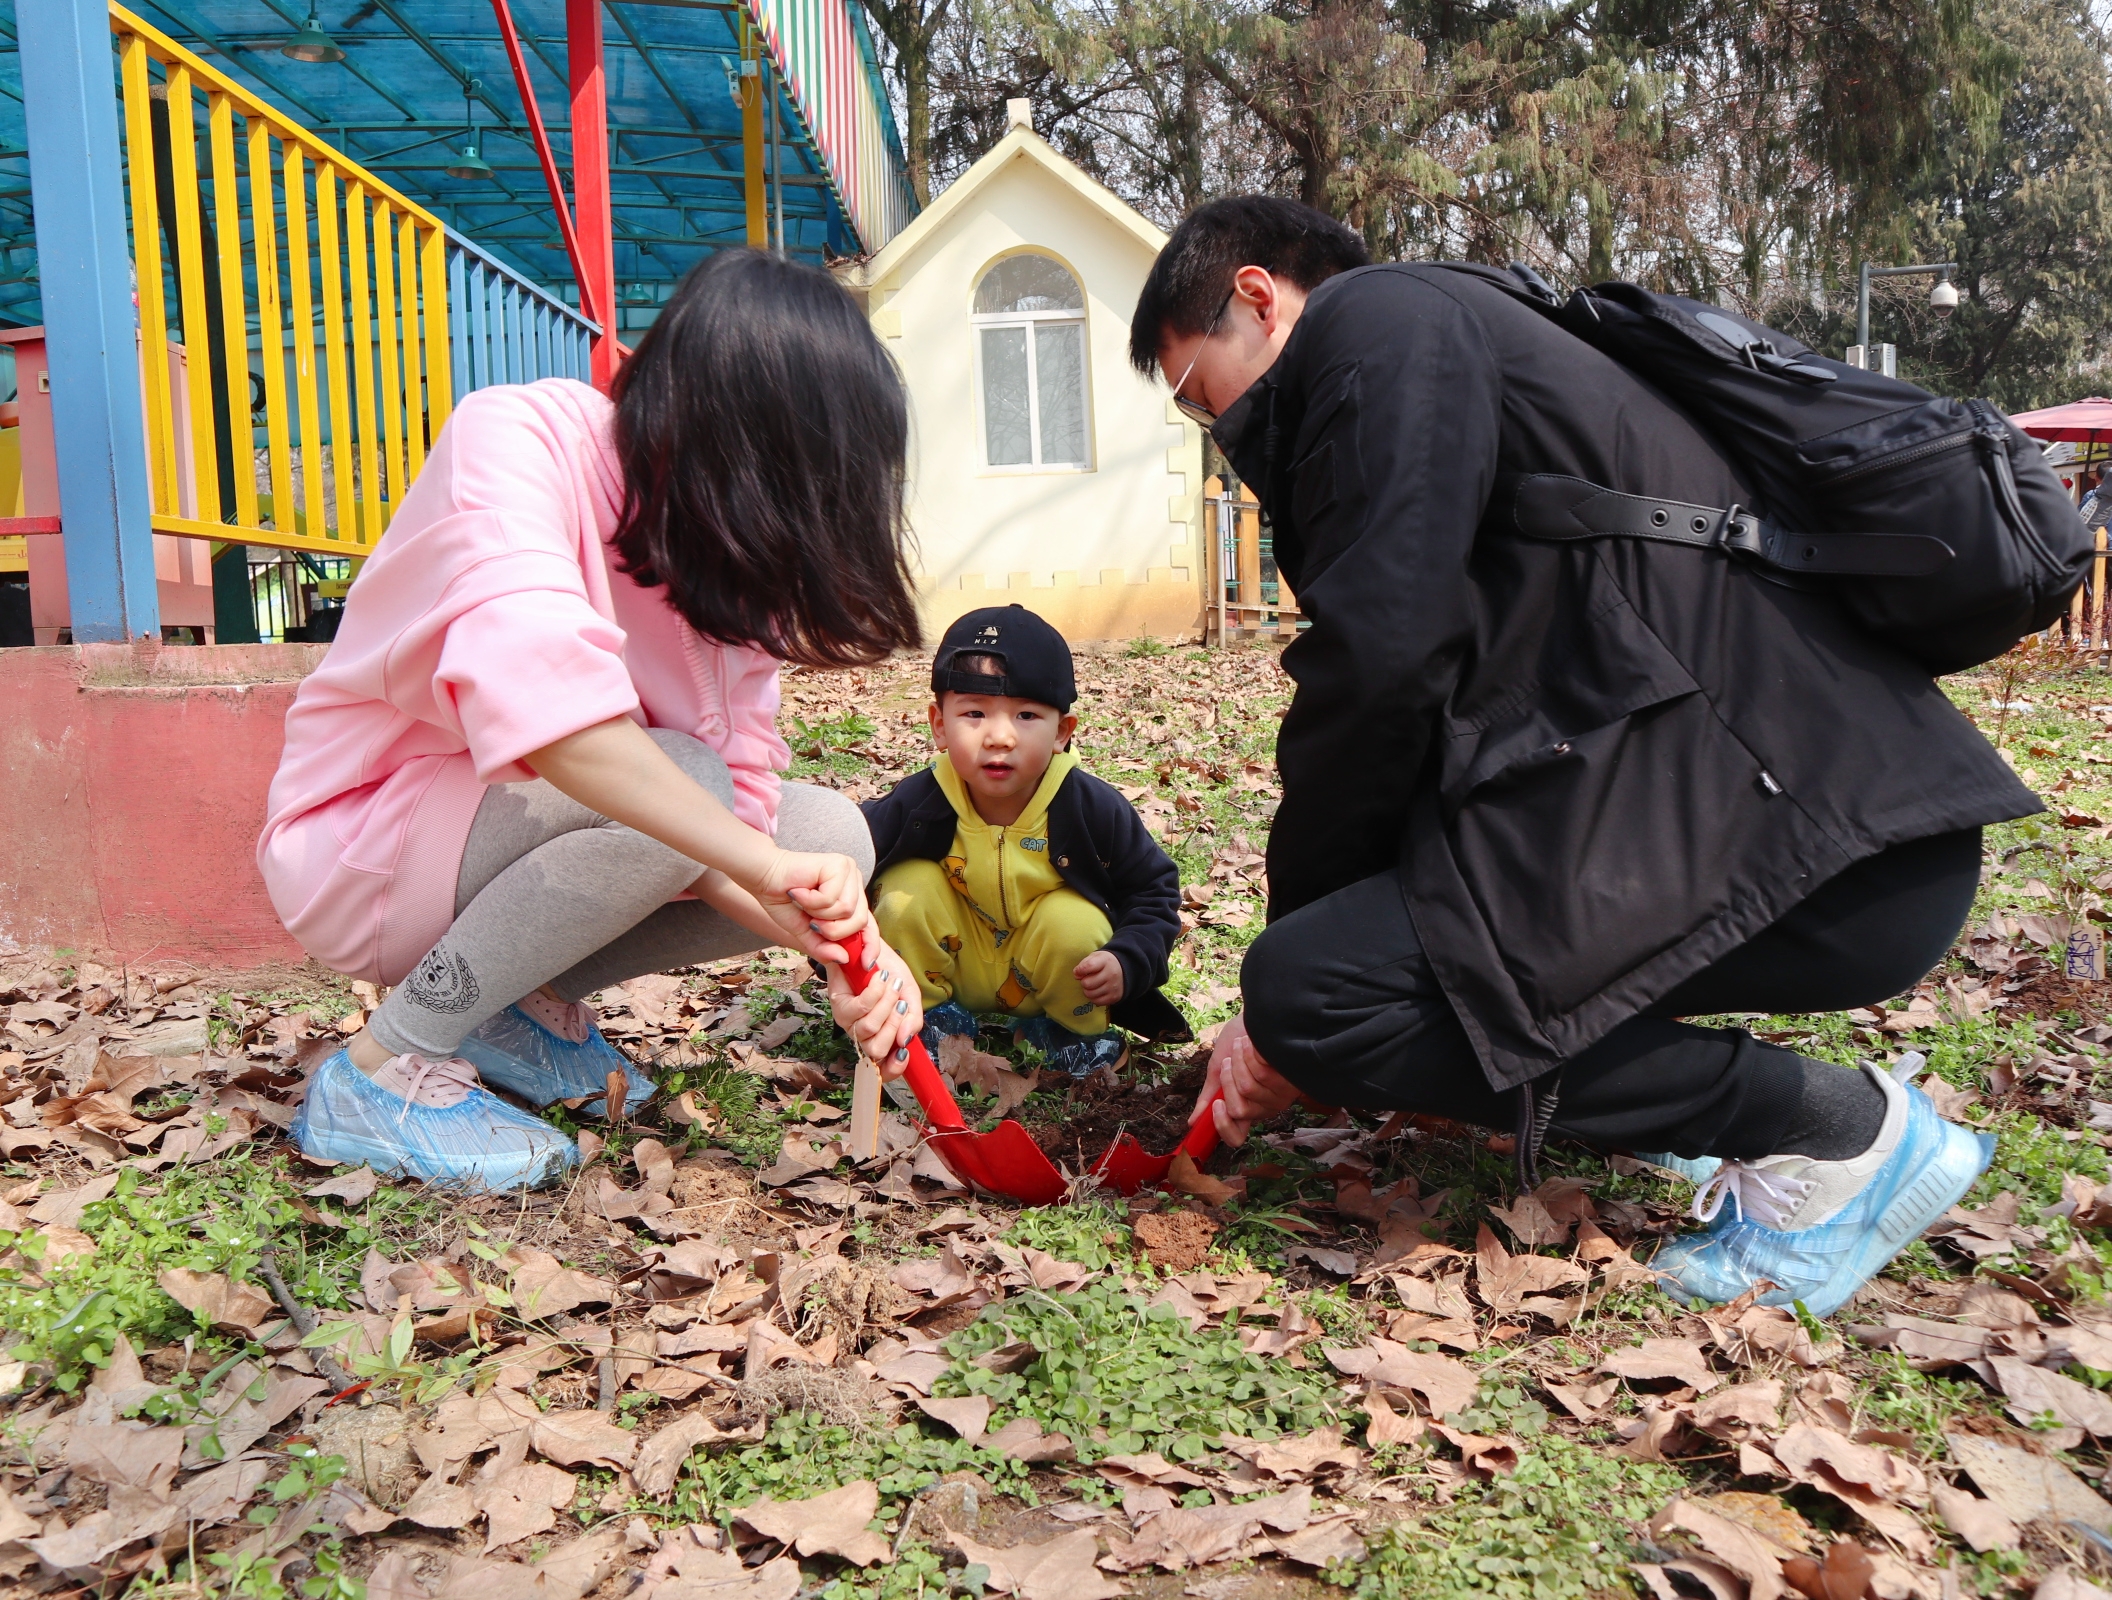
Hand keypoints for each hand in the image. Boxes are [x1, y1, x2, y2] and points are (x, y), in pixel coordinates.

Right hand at [752, 849, 866, 962]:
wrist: (765, 878)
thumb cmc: (785, 901)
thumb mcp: (806, 933)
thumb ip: (824, 947)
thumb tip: (843, 959)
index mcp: (852, 898)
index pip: (869, 925)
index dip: (870, 945)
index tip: (866, 964)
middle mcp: (855, 884)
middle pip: (860, 921)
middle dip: (833, 931)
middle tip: (811, 921)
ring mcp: (850, 872)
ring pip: (847, 911)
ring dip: (819, 914)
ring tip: (804, 902)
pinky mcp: (839, 865)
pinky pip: (831, 898)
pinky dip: (811, 901)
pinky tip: (800, 891)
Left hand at [823, 932, 923, 1075]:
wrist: (873, 949)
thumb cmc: (891, 974)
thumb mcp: (910, 996)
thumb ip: (913, 1019)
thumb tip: (906, 1040)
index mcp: (882, 1038)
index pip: (883, 1068)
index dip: (893, 1069)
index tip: (904, 1054)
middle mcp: (862, 1036)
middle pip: (877, 1049)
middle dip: (894, 1023)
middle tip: (901, 1001)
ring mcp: (848, 1023)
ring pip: (869, 1028)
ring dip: (886, 1004)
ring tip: (892, 985)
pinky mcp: (838, 1006)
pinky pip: (859, 1008)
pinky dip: (874, 993)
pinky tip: (878, 980)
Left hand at [1073, 950, 1125, 1006]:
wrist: (1123, 971)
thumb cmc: (1104, 964)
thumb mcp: (1095, 957)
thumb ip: (1084, 964)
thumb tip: (1076, 975)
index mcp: (1105, 961)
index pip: (1089, 966)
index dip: (1080, 970)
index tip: (1078, 971)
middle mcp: (1111, 974)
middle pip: (1087, 983)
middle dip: (1084, 982)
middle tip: (1088, 979)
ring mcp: (1113, 987)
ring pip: (1090, 994)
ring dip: (1087, 990)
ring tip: (1092, 985)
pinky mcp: (1114, 997)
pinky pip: (1096, 1001)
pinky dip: (1093, 997)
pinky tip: (1096, 991)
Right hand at [1193, 1012, 1299, 1145]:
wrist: (1260, 1014)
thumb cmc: (1238, 1040)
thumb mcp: (1218, 1068)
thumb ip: (1209, 1096)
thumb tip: (1193, 1122)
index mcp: (1245, 1108)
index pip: (1235, 1137)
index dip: (1222, 1125)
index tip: (1217, 1104)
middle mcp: (1264, 1107)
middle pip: (1238, 1110)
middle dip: (1228, 1079)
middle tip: (1230, 1061)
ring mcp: (1279, 1094)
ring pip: (1248, 1090)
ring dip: (1239, 1061)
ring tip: (1244, 1046)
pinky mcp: (1289, 1077)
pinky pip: (1261, 1074)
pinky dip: (1251, 1054)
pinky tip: (1256, 1045)